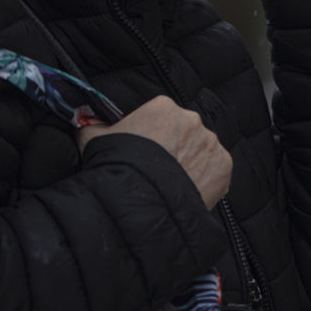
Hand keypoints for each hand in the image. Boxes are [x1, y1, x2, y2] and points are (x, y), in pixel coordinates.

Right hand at [76, 95, 231, 208]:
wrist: (141, 203)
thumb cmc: (116, 167)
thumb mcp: (93, 140)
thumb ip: (93, 125)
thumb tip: (87, 120)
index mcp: (163, 107)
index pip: (161, 116)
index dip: (152, 135)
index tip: (145, 151)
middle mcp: (191, 119)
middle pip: (184, 132)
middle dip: (174, 149)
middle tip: (159, 171)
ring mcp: (210, 143)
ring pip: (202, 151)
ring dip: (191, 164)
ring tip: (171, 185)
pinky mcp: (223, 166)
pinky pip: (215, 171)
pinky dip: (205, 181)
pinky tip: (186, 192)